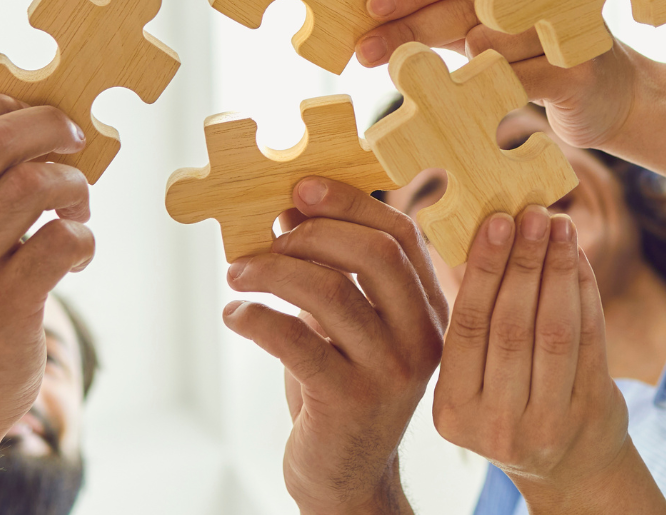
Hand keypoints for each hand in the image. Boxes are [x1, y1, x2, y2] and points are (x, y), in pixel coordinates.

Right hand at [0, 96, 93, 514]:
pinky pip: (62, 241)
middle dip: (48, 128)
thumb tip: (35, 114)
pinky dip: (84, 235)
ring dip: (73, 183)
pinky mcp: (3, 307)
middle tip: (74, 141)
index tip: (29, 114)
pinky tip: (78, 251)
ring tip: (77, 203)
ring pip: (31, 186)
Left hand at [222, 177, 447, 514]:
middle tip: (269, 233)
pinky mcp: (348, 401)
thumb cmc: (341, 388)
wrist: (345, 477)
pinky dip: (256, 318)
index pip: (403, 234)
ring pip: (332, 291)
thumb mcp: (353, 326)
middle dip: (315, 231)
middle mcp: (420, 338)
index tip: (302, 188)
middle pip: (376, 254)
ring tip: (238, 274)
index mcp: (429, 310)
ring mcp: (388, 371)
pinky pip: (295, 340)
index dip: (351, 202)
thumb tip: (291, 208)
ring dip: (273, 270)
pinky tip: (236, 316)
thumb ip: (339, 272)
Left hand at [356, 0, 642, 151]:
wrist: (615, 97)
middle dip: (410, 29)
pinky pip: (516, 81)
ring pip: (489, 46)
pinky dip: (492, 93)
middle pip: (466, 5)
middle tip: (364, 52)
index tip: (371, 6)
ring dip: (464, 70)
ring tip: (458, 85)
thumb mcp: (487, 33)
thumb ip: (441, 22)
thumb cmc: (535, 58)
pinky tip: (481, 103)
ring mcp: (569, 26)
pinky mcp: (580, 70)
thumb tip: (372, 23)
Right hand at [434, 208, 665, 514]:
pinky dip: (585, 292)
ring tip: (558, 225)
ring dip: (557, 269)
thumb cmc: (509, 405)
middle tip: (530, 213)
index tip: (496, 221)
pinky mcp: (590, 414)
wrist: (567, 466)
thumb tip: (486, 233)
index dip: (484, 271)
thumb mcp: (472, 382)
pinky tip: (579, 258)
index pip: (467, 327)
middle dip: (523, 261)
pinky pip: (589, 340)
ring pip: (553, 330)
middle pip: (511, 326)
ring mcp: (547, 424)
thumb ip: (472, 325)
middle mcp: (497, 425)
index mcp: (453, 411)